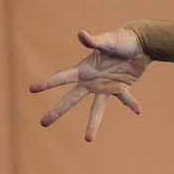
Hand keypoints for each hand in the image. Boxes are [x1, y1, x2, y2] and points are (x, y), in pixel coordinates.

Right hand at [30, 27, 148, 141]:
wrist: (141, 42)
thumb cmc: (122, 39)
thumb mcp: (108, 40)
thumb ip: (95, 41)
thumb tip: (81, 34)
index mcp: (85, 69)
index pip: (62, 78)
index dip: (48, 83)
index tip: (32, 89)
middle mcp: (91, 81)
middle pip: (71, 99)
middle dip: (57, 111)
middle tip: (43, 123)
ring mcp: (105, 86)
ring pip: (96, 109)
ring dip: (92, 124)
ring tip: (88, 139)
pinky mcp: (120, 88)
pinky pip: (125, 99)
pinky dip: (131, 104)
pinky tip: (138, 110)